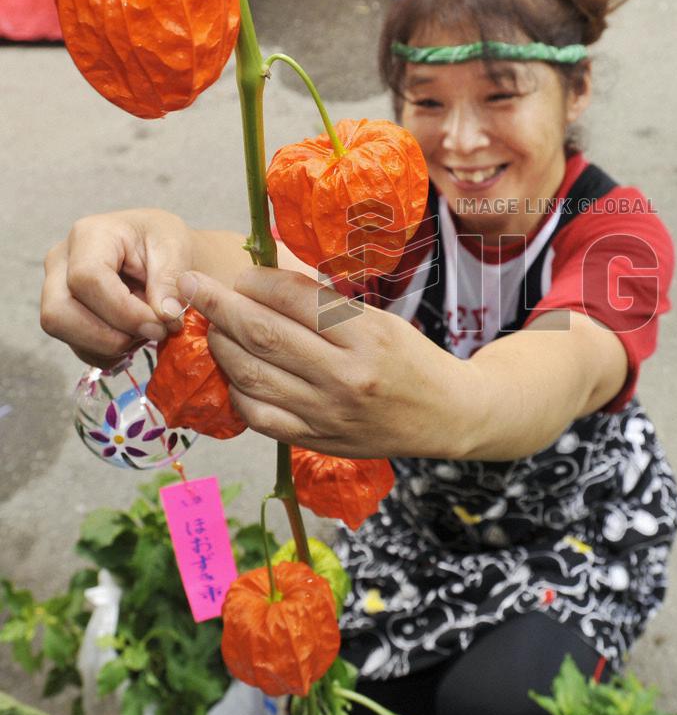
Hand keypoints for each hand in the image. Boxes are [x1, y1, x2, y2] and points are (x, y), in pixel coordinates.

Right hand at [40, 210, 193, 368]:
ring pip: (62, 332)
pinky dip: (109, 353)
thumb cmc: (164, 242)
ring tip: (149, 332)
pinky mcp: (64, 315)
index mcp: (90, 235)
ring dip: (111, 345)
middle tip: (155, 333)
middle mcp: (62, 262)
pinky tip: (136, 338)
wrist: (159, 251)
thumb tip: (165, 315)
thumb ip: (171, 280)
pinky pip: (76, 346)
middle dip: (109, 336)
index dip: (123, 311)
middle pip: (59, 312)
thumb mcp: (176, 248)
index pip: (87, 279)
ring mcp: (57, 289)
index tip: (160, 325)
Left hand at [182, 266, 475, 458]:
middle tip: (192, 286)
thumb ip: (326, 306)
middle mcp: (346, 376)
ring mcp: (329, 414)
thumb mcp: (380, 320)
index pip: (296, 299)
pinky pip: (260, 416)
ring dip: (221, 347)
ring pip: (253, 376)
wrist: (446, 415)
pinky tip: (234, 372)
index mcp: (368, 335)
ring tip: (210, 327)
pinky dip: (238, 390)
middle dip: (219, 306)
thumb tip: (264, 282)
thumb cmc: (411, 358)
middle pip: (265, 336)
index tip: (238, 272)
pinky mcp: (318, 441)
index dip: (257, 282)